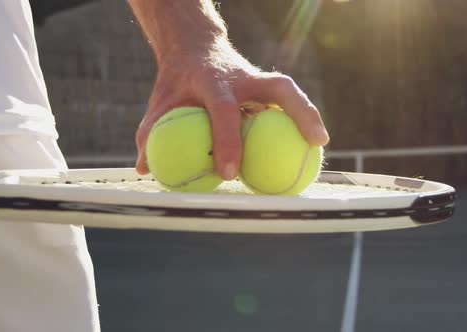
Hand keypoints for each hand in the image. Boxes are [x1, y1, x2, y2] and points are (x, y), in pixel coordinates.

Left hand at [135, 42, 328, 179]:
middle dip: (299, 111)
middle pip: (279, 87)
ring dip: (309, 114)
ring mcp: (258, 79)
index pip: (224, 110)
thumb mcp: (159, 102)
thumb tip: (145, 168)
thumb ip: (150, 132)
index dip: (227, 141)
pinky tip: (308, 146)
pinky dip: (300, 120)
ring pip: (290, 91)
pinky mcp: (265, 86)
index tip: (228, 174)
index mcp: (213, 81)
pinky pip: (286, 103)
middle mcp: (243, 77)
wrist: (194, 49)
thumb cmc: (176, 81)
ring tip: (321, 144)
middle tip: (313, 142)